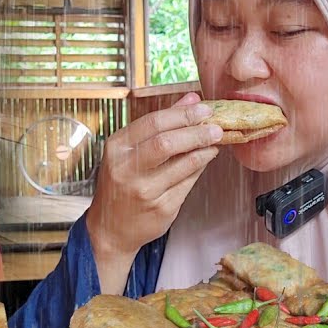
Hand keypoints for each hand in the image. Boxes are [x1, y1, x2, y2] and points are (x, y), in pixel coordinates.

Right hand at [87, 92, 221, 261]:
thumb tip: (191, 99)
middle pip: (167, 142)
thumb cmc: (121, 185)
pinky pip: (188, 182)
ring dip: (205, 149)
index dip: (183, 114)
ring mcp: (144, 190)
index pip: (153, 122)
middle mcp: (127, 169)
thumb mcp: (129, 151)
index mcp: (117, 148)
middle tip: (216, 126)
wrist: (110, 228)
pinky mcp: (161, 207)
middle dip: (197, 131)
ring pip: (184, 163)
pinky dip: (200, 167)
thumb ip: (160, 124)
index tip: (204, 109)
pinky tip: (205, 159)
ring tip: (214, 141)